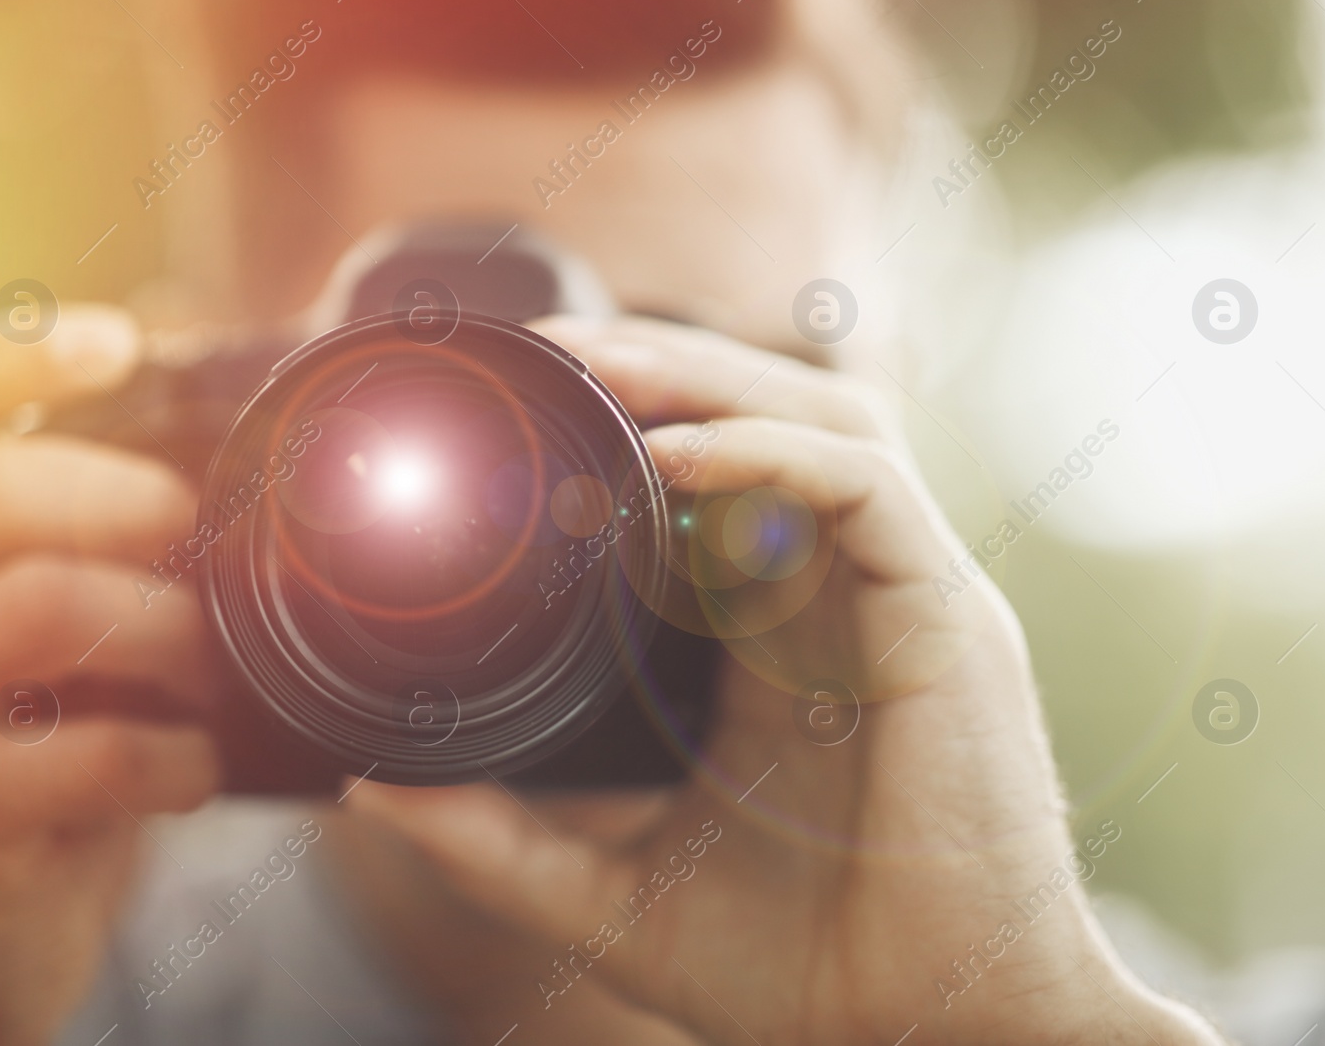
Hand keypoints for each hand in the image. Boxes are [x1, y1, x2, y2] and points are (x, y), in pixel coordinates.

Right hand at [0, 309, 220, 1045]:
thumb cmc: (28, 784)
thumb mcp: (52, 663)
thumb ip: (95, 570)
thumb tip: (223, 472)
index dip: (6, 362)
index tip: (116, 338)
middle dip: (127, 501)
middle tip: (201, 548)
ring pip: (38, 605)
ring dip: (170, 634)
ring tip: (211, 676)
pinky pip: (82, 751)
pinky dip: (174, 757)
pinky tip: (192, 775)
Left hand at [342, 316, 1224, 1045]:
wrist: (929, 1044)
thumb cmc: (796, 971)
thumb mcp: (614, 892)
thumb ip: (501, 840)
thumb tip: (376, 788)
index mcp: (775, 645)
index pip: (716, 484)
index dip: (634, 423)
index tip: (524, 401)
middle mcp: (843, 600)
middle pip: (768, 423)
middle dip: (662, 368)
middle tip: (547, 349)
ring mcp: (902, 600)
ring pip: (824, 423)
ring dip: (713, 381)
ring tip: (600, 364)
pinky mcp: (947, 624)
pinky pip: (866, 494)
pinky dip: (772, 456)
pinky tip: (679, 458)